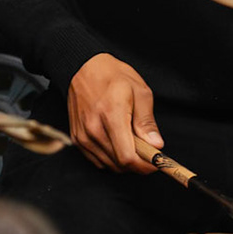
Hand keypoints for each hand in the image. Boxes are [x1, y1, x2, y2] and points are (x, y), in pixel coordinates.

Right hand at [67, 53, 163, 171]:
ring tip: (131, 142)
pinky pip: (97, 160)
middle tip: (146, 148)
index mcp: (111, 115)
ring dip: (124, 161)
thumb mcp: (139, 91)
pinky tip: (116, 143)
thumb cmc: (112, 76)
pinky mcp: (76, 138)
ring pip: (109, 165)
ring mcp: (82, 135)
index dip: (145, 166)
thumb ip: (147, 121)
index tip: (156, 161)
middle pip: (120, 164)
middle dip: (138, 163)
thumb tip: (156, 145)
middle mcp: (93, 128)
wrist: (82, 67)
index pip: (128, 157)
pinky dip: (110, 158)